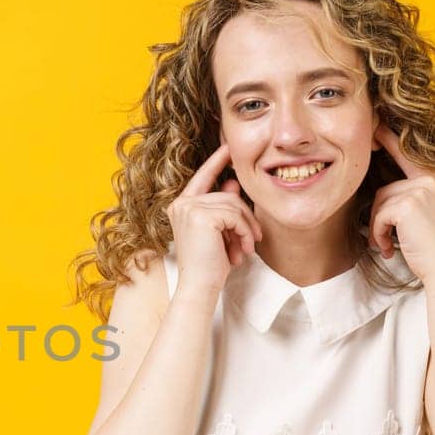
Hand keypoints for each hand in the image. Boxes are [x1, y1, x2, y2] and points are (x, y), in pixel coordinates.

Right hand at [165, 140, 263, 294]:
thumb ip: (223, 208)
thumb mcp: (218, 233)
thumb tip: (232, 182)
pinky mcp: (200, 215)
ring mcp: (189, 207)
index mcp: (181, 206)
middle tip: (253, 240)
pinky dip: (245, 233)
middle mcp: (181, 204)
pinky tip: (244, 249)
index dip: (216, 161)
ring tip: (247, 249)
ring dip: (247, 228)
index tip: (228, 147)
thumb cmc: (209, 265)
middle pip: (226, 195)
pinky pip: (235, 215)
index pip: (203, 177)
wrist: (199, 287)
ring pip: (234, 205)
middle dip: (245, 217)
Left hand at [370, 124, 434, 284]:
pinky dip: (378, 234)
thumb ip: (407, 196)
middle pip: (384, 189)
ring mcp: (421, 190)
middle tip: (385, 237)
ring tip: (389, 243)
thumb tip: (380, 190)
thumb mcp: (421, 213)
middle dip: (379, 217)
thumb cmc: (429, 246)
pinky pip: (378, 215)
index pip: (407, 154)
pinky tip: (390, 247)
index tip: (376, 123)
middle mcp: (430, 179)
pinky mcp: (408, 204)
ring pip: (379, 203)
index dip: (389, 138)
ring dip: (378, 228)